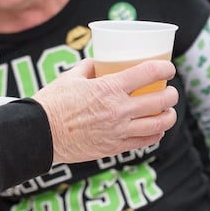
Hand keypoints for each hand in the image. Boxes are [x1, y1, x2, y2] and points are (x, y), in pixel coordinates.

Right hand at [36, 59, 178, 163]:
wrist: (38, 135)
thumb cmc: (51, 104)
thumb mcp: (69, 78)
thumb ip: (88, 68)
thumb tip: (99, 63)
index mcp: (109, 88)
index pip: (149, 73)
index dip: (166, 69)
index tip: (169, 69)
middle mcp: (119, 110)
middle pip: (162, 100)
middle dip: (172, 94)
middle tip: (170, 91)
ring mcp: (119, 131)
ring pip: (160, 124)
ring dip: (169, 116)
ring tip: (168, 111)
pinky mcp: (115, 148)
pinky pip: (146, 141)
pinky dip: (156, 134)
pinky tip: (157, 129)